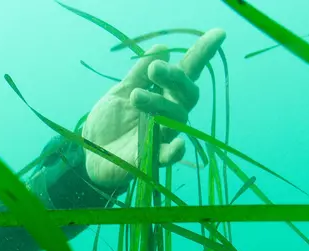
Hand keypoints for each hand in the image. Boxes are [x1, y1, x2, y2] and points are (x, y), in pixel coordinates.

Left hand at [81, 28, 226, 187]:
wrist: (90, 153)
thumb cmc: (110, 122)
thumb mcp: (121, 92)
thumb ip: (139, 74)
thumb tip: (161, 48)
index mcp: (164, 94)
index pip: (187, 72)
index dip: (202, 54)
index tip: (218, 34)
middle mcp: (170, 114)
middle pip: (186, 94)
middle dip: (175, 78)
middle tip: (155, 68)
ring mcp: (163, 136)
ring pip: (174, 118)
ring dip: (158, 104)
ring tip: (135, 96)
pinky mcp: (151, 158)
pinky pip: (169, 155)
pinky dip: (174, 150)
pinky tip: (178, 144)